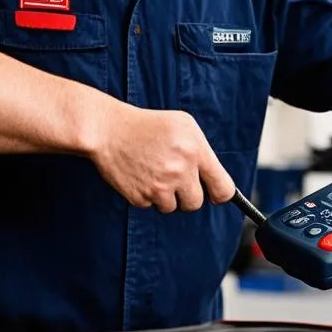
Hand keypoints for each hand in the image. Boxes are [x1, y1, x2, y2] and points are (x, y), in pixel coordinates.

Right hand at [86, 99, 234, 211]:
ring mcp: (159, 186)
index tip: (215, 194)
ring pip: (172, 207)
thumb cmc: (148, 125)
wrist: (108, 130)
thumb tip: (216, 180)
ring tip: (154, 172)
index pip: (223, 188)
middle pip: (195, 203)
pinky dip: (147, 195)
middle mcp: (180, 170)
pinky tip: (140, 175)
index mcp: (195, 151)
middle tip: (175, 178)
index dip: (220, 194)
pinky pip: (151, 206)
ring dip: (166, 196)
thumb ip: (203, 152)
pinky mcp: (140, 197)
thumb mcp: (183, 125)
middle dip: (187, 195)